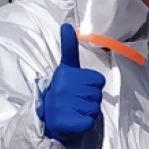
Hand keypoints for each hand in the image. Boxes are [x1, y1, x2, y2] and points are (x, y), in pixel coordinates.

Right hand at [38, 24, 106, 143]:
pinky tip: (74, 120)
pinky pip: (90, 121)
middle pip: (98, 93)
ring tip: (74, 110)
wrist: (49, 119)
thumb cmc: (63, 92)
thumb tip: (67, 25)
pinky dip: (85, 123)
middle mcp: (63, 88)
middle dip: (91, 98)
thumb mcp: (67, 68)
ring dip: (88, 111)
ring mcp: (64, 106)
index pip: (98, 80)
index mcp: (65, 74)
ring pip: (95, 108)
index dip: (93, 85)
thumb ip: (69, 48)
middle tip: (76, 100)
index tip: (78, 86)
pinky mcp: (68, 122)